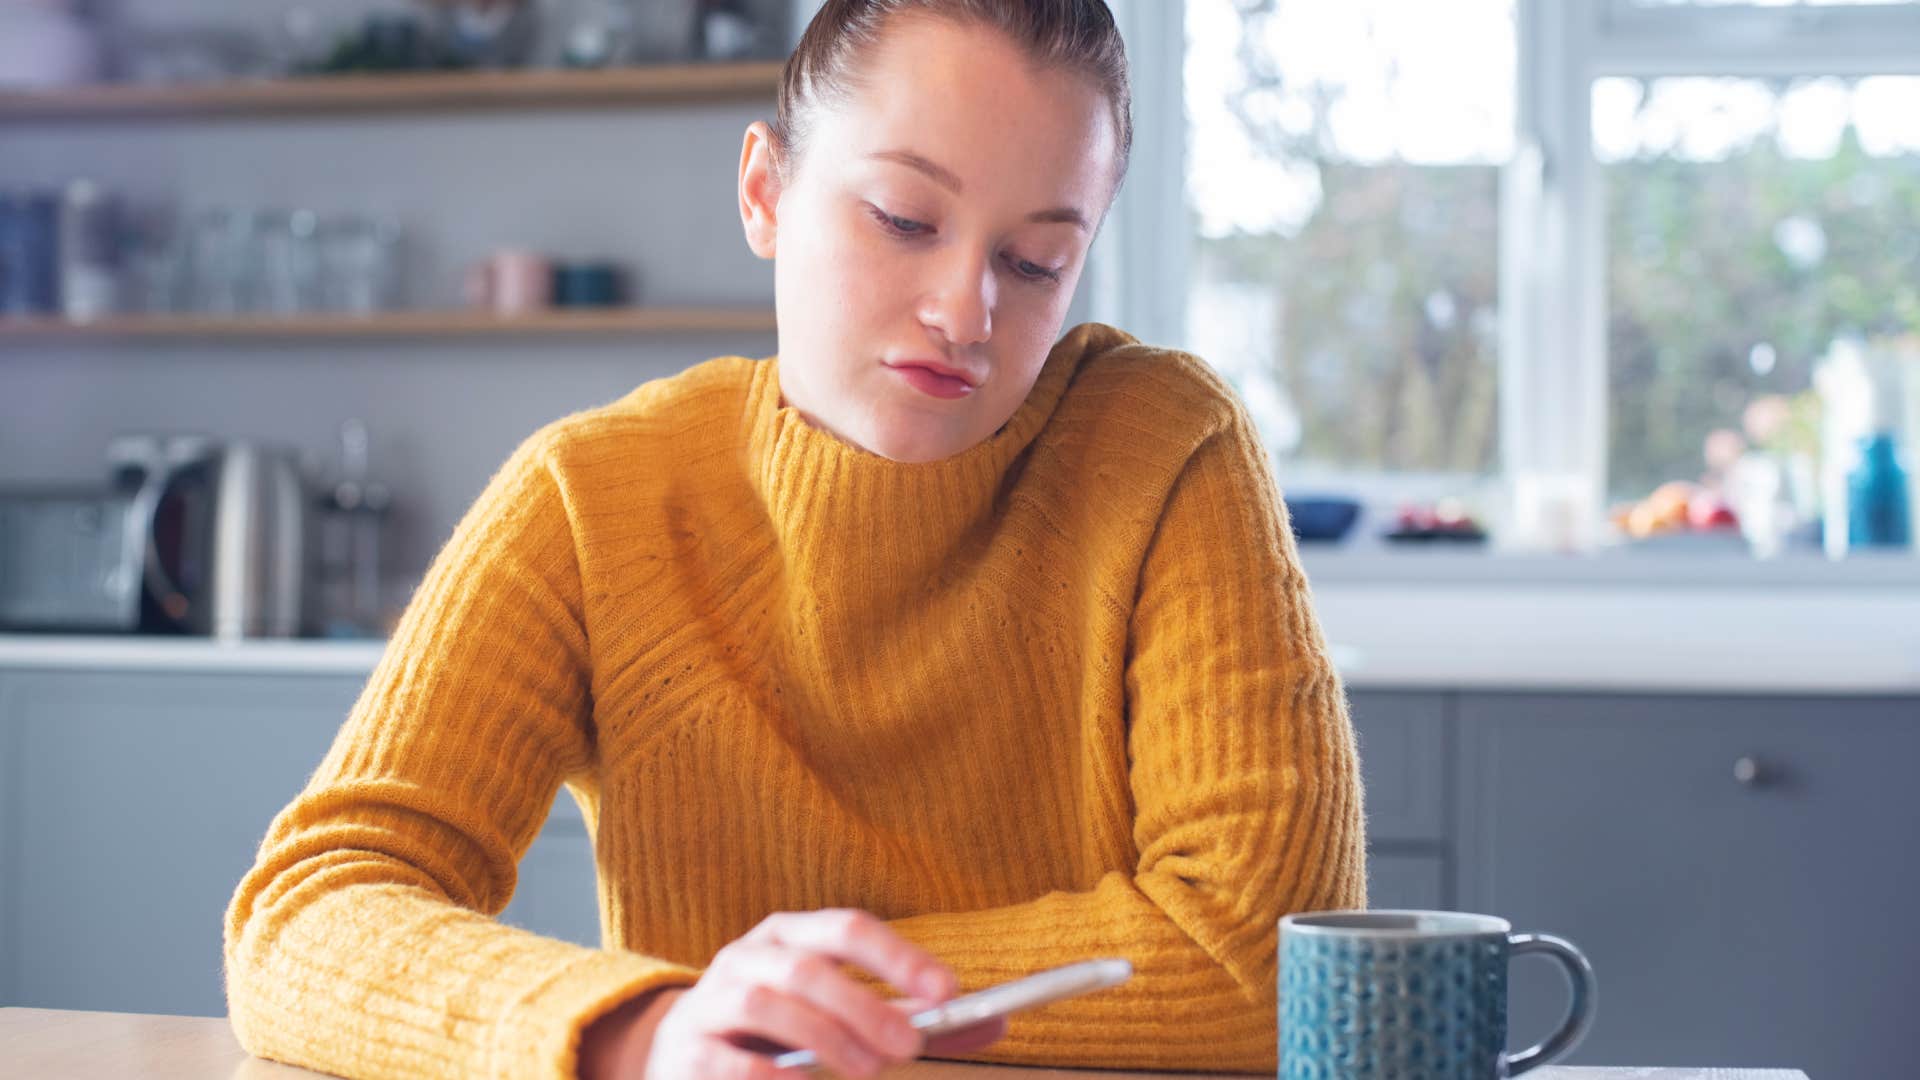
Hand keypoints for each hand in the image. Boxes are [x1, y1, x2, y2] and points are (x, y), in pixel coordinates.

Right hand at [579, 909, 1006, 1078]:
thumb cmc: (778, 1031)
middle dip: (864, 1004)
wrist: (683, 1055)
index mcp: (790, 936)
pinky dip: (770, 1074)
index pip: (847, 929)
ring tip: (867, 1070)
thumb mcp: (842, 1015)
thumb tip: (995, 1022)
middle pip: (807, 967)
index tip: (945, 993)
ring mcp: (710, 1000)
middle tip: (909, 1044)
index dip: (898, 957)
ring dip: (825, 1036)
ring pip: (766, 1002)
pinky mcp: (686, 1049)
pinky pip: (728, 1057)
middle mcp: (747, 956)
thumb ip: (909, 1019)